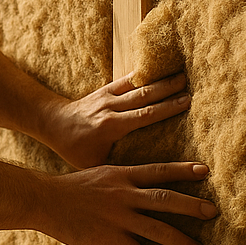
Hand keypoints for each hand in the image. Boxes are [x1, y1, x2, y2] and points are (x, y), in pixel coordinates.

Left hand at [44, 72, 191, 169]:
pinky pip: (127, 80)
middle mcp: (110, 108)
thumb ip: (118, 165)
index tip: (186, 102)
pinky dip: (144, 74)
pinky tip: (160, 68)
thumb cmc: (75, 148)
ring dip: (160, 79)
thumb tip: (145, 176)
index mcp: (110, 126)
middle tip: (191, 84)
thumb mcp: (93, 162)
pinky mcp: (105, 89)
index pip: (143, 115)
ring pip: (137, 85)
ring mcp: (107, 96)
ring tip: (182, 74)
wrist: (54, 123)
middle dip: (168, 89)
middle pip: (144, 96)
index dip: (165, 108)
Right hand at [44, 161, 215, 244]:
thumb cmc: (68, 188)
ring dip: (182, 241)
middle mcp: (124, 194)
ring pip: (158, 228)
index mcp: (121, 176)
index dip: (183, 170)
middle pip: (166, 198)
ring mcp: (118, 216)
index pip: (159, 171)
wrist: (44, 199)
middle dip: (192, 206)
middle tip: (214, 212)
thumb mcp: (97, 175)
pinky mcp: (109, 237)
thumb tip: (135, 187)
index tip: (206, 170)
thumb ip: (118, 181)